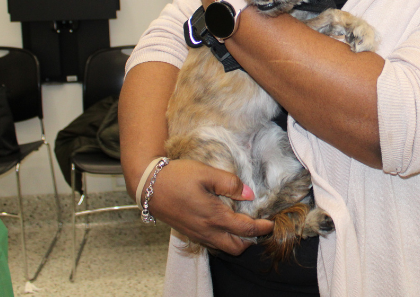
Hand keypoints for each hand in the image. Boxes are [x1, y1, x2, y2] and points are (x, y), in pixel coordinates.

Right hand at [147, 158, 272, 254]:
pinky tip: (224, 224)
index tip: (271, 223)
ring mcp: (197, 233)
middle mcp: (206, 230)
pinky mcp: (189, 232)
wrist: (148, 186)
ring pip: (223, 247)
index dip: (261, 228)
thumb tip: (249, 193)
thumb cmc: (176, 177)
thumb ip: (230, 183)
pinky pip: (211, 243)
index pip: (245, 229)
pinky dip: (223, 239)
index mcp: (214, 216)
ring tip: (244, 225)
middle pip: (236, 247)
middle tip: (259, 227)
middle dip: (251, 240)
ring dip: (237, 241)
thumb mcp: (206, 173)